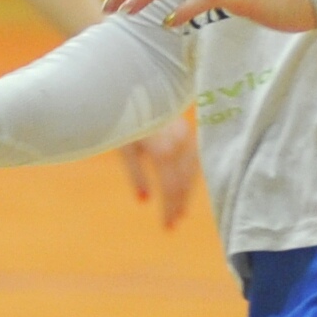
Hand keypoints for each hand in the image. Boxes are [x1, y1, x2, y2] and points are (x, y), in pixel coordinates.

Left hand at [117, 115, 201, 230]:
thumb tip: (144, 201)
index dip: (170, 208)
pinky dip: (188, 177)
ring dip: (186, 193)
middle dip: (179, 204)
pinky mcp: (186, 131)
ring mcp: (185, 136)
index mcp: (164, 151)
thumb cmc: (125, 119)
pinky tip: (183, 189)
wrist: (134, 89)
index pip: (171, 187)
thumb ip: (136, 175)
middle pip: (184, 182)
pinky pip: (192, 160)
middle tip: (173, 226)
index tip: (167, 227)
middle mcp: (179, 144)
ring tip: (180, 213)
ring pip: (191, 172)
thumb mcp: (126, 149)